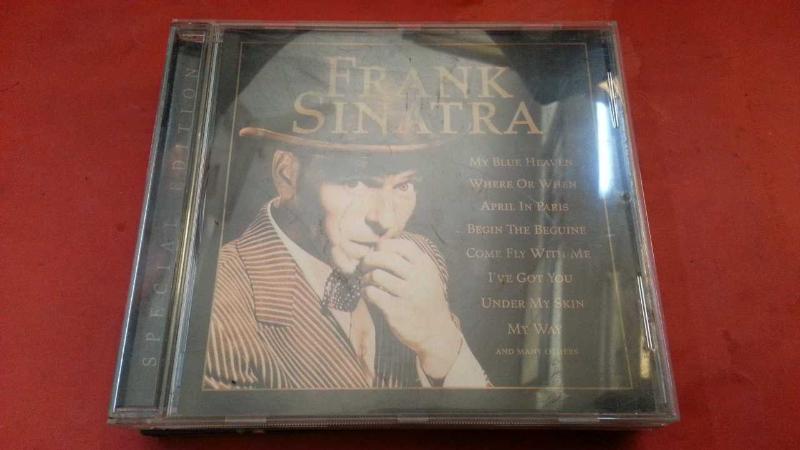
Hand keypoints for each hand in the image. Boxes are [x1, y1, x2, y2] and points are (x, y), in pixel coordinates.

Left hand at [359, 238, 461, 379]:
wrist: (436, 333)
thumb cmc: (426, 301)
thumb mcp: (428, 277)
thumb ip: (412, 261)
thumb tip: (383, 245)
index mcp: (425, 266)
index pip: (402, 245)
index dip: (385, 245)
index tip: (377, 251)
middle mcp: (418, 278)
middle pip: (385, 257)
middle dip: (369, 259)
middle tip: (364, 265)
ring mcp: (408, 294)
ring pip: (376, 274)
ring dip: (366, 277)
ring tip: (366, 282)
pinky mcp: (396, 310)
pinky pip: (372, 293)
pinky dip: (366, 291)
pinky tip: (368, 294)